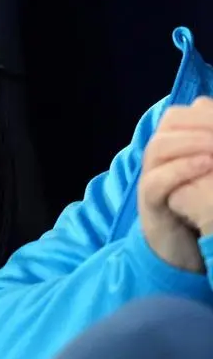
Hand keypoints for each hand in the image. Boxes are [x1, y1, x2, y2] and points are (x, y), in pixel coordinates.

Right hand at [138, 98, 212, 271]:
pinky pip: (157, 181)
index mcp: (173, 144)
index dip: (204, 113)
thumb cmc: (201, 205)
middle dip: (201, 123)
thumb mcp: (207, 172)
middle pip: (169, 124)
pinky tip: (206, 165)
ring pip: (159, 148)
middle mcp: (158, 157)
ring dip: (192, 143)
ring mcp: (151, 178)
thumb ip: (208, 148)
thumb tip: (209, 111)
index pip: (181, 115)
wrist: (179, 246)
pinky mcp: (150, 203)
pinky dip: (181, 170)